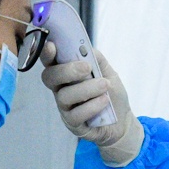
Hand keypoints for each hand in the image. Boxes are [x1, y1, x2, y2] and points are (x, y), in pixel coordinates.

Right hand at [40, 44, 143, 166]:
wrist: (122, 121)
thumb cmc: (110, 93)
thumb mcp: (107, 72)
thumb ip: (96, 59)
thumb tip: (85, 47)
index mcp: (66, 73)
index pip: (50, 62)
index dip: (47, 54)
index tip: (52, 45)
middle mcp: (60, 89)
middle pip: (49, 77)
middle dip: (67, 71)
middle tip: (87, 68)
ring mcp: (64, 107)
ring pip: (64, 96)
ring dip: (86, 89)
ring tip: (105, 86)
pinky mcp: (72, 123)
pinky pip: (74, 115)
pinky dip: (91, 106)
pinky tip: (104, 101)